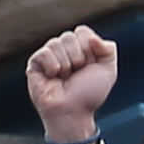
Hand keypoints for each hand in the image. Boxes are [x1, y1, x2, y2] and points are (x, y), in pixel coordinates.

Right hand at [25, 28, 120, 143]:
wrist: (72, 111)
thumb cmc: (89, 94)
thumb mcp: (108, 71)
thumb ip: (108, 50)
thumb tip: (93, 38)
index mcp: (81, 49)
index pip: (82, 31)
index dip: (89, 48)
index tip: (90, 65)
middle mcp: (64, 50)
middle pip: (69, 35)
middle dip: (78, 56)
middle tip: (77, 73)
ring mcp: (49, 56)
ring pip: (56, 43)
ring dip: (66, 64)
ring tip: (65, 77)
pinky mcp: (35, 63)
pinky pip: (44, 53)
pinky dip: (52, 66)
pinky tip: (53, 76)